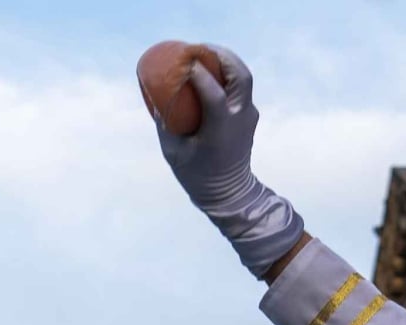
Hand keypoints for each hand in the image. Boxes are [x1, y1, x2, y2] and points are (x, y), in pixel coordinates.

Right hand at [156, 44, 259, 211]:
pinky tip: (211, 72)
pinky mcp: (249, 115)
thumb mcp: (173, 152)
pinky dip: (228, 75)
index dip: (200, 74)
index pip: (215, 94)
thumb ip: (165, 123)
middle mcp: (240, 117)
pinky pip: (241, 87)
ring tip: (205, 54)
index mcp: (222, 129)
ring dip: (227, 61)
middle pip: (240, 75)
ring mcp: (248, 115)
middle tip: (198, 49)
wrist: (230, 194)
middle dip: (221, 56)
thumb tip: (156, 96)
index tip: (184, 61)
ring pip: (244, 77)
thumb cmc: (197, 175)